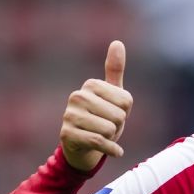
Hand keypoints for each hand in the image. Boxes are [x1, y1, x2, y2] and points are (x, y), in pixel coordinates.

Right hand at [60, 40, 133, 171]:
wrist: (83, 149)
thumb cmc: (101, 119)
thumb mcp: (112, 96)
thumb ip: (115, 70)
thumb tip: (117, 42)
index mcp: (91, 85)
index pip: (126, 102)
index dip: (124, 113)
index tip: (112, 114)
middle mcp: (77, 97)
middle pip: (118, 116)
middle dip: (117, 126)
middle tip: (106, 127)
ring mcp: (69, 115)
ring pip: (108, 129)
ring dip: (111, 138)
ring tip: (101, 136)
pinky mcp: (67, 134)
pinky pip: (99, 142)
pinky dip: (111, 150)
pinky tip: (114, 151)